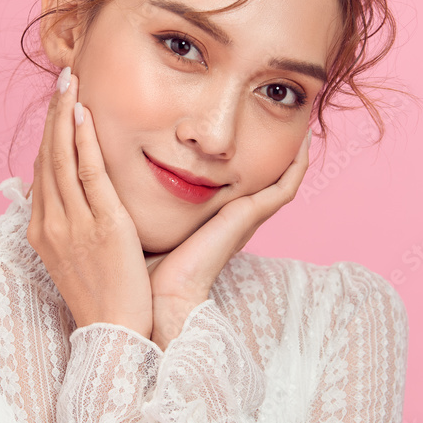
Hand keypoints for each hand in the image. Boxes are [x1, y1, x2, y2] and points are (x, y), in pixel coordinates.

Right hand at [26, 68, 153, 339]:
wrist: (115, 334)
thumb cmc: (102, 297)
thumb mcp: (74, 259)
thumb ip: (69, 226)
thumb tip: (63, 202)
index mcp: (42, 230)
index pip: (42, 170)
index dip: (48, 134)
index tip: (56, 105)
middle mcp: (51, 223)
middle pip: (47, 157)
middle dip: (53, 115)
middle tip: (62, 79)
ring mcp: (72, 224)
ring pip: (62, 158)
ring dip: (64, 116)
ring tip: (69, 83)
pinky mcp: (101, 225)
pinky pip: (88, 174)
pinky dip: (83, 141)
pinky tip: (83, 115)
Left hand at [146, 131, 311, 350]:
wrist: (163, 299)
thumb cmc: (149, 269)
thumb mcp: (148, 228)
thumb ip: (143, 208)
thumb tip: (118, 183)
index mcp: (215, 223)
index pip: (236, 188)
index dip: (246, 164)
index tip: (249, 137)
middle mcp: (235, 219)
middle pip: (264, 182)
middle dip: (278, 156)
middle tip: (288, 124)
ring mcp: (245, 218)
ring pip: (281, 182)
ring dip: (294, 156)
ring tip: (304, 126)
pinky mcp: (248, 216)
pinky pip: (283, 189)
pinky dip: (296, 167)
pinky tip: (303, 143)